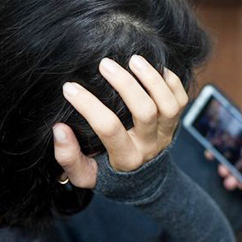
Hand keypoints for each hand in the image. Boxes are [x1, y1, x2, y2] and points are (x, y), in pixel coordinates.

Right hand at [52, 55, 187, 188]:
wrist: (142, 182)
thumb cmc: (106, 173)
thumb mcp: (83, 174)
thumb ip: (68, 156)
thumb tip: (59, 128)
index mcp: (125, 159)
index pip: (108, 128)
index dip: (88, 105)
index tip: (69, 87)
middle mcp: (149, 146)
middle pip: (145, 111)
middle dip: (125, 84)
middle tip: (104, 64)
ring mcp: (166, 134)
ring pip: (168, 104)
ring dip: (152, 79)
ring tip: (133, 59)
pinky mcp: (176, 123)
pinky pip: (181, 100)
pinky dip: (171, 81)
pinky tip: (155, 67)